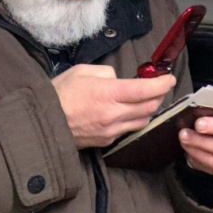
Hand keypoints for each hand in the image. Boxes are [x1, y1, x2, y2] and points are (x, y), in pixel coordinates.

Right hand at [52, 65, 175, 148]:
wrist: (43, 122)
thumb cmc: (60, 93)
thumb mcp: (82, 71)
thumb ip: (107, 73)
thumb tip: (119, 80)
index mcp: (108, 94)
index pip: (145, 90)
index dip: (162, 84)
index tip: (169, 79)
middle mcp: (114, 114)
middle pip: (149, 107)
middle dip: (159, 95)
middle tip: (159, 87)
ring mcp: (111, 130)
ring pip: (143, 121)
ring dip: (148, 109)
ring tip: (144, 99)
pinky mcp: (107, 141)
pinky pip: (128, 130)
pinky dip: (134, 120)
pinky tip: (127, 112)